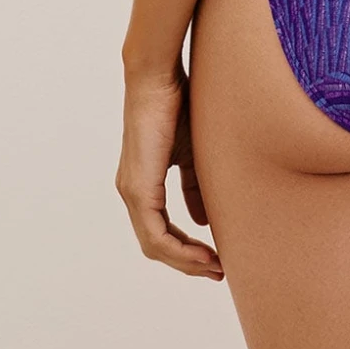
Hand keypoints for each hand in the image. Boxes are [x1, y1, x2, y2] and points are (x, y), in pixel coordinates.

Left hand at [116, 65, 223, 278]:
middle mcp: (131, 192)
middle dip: (188, 263)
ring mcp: (131, 191)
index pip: (160, 231)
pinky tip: (203, 254)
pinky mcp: (138, 186)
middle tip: (218, 272)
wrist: (159, 77)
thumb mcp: (192, 152)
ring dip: (186, 261)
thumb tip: (203, 220)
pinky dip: (178, 249)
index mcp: (141, 184)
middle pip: (156, 246)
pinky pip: (154, 233)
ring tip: (215, 267)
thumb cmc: (178, 104)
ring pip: (154, 245)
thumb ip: (194, 185)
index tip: (215, 259)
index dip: (186, 251)